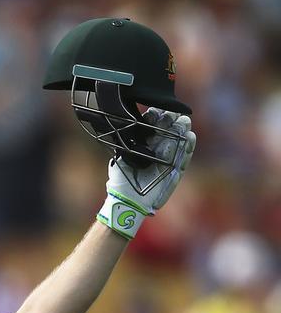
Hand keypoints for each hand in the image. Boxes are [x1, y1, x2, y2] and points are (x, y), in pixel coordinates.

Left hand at [98, 108, 195, 237]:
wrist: (128, 200)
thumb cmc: (122, 179)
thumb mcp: (121, 158)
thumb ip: (127, 144)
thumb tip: (128, 127)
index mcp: (145, 145)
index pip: (151, 127)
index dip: (154, 119)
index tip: (154, 111)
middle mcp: (158, 150)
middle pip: (167, 131)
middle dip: (170, 121)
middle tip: (173, 114)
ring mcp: (168, 160)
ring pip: (178, 142)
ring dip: (182, 131)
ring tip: (184, 121)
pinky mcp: (175, 170)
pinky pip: (184, 157)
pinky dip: (188, 147)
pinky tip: (190, 136)